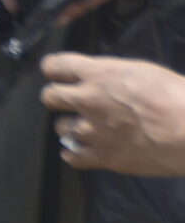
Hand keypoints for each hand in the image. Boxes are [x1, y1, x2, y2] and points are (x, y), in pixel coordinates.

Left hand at [40, 54, 184, 175]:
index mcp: (98, 74)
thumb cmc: (177, 96)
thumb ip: (112, 75)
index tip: (60, 75)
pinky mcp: (103, 157)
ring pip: (60, 127)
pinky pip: (72, 156)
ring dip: (71, 127)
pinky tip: (82, 151)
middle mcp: (87, 100)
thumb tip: (101, 80)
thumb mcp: (142, 72)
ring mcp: (92, 130)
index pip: (54, 66)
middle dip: (57, 98)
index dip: (55, 70)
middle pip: (49, 96)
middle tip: (72, 102)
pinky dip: (74, 153)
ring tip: (87, 129)